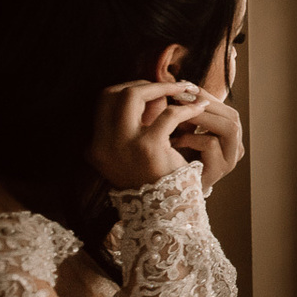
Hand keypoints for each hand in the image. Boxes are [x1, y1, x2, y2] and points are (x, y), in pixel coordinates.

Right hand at [87, 81, 208, 189]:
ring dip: (162, 88)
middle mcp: (102, 144)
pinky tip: (200, 108)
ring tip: (185, 90)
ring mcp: (123, 144)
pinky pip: (168, 115)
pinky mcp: (148, 147)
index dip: (127, 89)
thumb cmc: (156, 181)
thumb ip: (134, 128)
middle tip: (169, 87)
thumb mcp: (135, 155)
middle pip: (112, 93)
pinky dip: (186, 108)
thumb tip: (153, 93)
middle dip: (141, 85)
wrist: (166, 212)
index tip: (152, 90)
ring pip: (133, 95)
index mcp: (96, 146)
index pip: (102, 101)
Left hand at [170, 92, 244, 191]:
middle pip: (233, 115)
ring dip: (202, 117)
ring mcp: (230, 160)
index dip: (205, 94)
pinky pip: (211, 144)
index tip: (182, 85)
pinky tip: (173, 141)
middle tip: (179, 96)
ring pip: (229, 127)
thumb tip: (176, 83)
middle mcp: (235, 147)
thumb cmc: (172, 159)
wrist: (168, 194)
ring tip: (178, 115)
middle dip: (205, 103)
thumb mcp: (180, 130)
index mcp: (228, 136)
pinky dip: (191, 137)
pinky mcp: (219, 170)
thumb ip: (184, 111)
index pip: (225, 108)